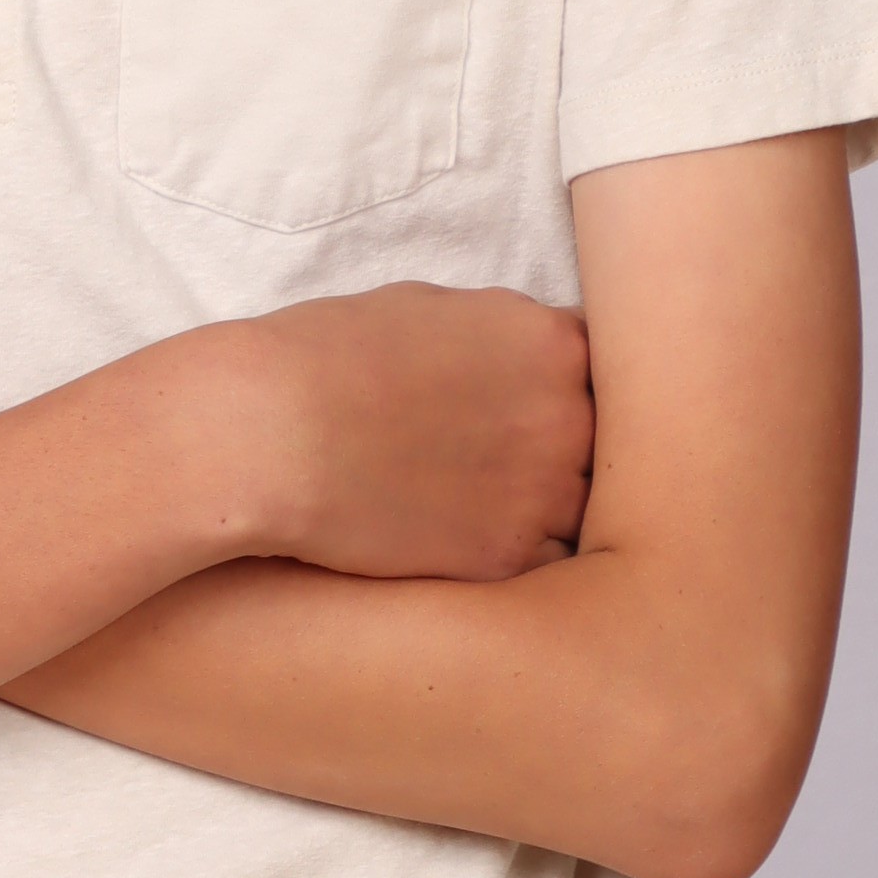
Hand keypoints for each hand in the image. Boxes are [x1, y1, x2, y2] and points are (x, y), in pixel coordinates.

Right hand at [239, 283, 591, 585]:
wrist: (270, 432)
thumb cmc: (326, 358)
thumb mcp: (426, 309)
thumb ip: (495, 336)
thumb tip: (512, 361)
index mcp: (552, 342)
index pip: (604, 372)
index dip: (569, 392)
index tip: (536, 408)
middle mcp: (567, 417)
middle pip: (608, 446)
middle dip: (568, 454)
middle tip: (510, 463)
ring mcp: (544, 492)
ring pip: (585, 513)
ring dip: (551, 513)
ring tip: (485, 507)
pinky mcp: (506, 558)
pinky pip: (544, 568)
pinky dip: (516, 561)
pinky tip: (467, 544)